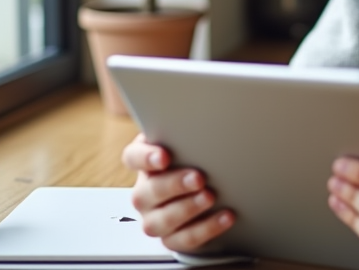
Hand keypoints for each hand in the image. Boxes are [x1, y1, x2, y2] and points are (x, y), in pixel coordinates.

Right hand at [122, 134, 234, 251]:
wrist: (211, 189)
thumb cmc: (196, 160)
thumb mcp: (190, 142)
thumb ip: (189, 134)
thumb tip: (205, 119)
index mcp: (145, 163)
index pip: (133, 157)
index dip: (145, 157)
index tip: (164, 156)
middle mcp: (144, 193)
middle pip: (147, 192)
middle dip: (174, 185)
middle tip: (199, 178)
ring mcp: (154, 218)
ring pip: (161, 221)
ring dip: (187, 209)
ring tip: (210, 197)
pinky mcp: (171, 239)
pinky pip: (184, 239)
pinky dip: (206, 228)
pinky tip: (225, 216)